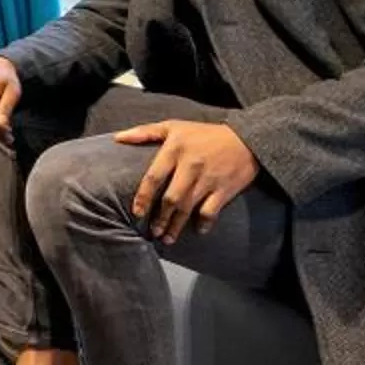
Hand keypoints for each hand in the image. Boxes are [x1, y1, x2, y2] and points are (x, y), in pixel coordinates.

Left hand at [118, 120, 260, 242]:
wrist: (246, 139)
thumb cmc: (204, 134)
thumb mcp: (174, 126)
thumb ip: (145, 132)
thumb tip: (118, 138)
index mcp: (175, 149)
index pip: (154, 177)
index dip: (143, 197)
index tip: (137, 213)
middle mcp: (191, 165)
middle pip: (171, 198)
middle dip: (160, 217)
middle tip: (153, 231)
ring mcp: (208, 179)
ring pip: (188, 207)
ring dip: (176, 225)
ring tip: (167, 238)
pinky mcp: (224, 189)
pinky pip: (211, 211)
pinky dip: (204, 223)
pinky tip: (197, 231)